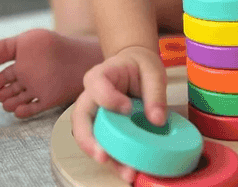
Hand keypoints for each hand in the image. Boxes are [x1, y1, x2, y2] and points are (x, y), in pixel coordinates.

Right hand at [71, 45, 166, 184]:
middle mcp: (90, 95)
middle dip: (89, 140)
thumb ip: (155, 93)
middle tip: (104, 156)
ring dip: (103, 156)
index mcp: (101, 74)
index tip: (128, 108)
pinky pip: (100, 144)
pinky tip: (127, 169)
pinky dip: (113, 159)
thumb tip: (157, 120)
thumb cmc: (140, 65)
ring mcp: (93, 113)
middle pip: (80, 118)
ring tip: (125, 171)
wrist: (134, 66)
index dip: (109, 99)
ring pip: (87, 137)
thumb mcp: (152, 71)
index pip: (97, 86)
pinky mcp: (100, 127)